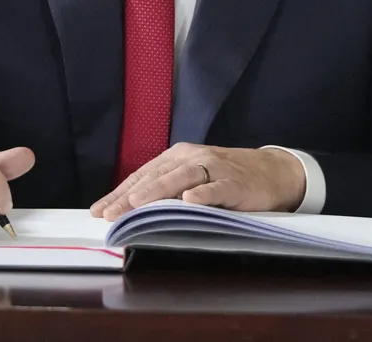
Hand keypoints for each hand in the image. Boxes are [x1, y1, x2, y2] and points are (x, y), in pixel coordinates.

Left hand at [90, 143, 304, 220]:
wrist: (272, 172)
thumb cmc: (227, 177)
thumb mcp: (193, 179)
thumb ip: (166, 190)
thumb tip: (128, 209)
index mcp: (177, 157)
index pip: (142, 175)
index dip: (118, 193)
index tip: (98, 211)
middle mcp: (192, 158)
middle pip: (156, 176)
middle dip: (129, 196)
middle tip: (110, 213)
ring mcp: (214, 168)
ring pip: (181, 177)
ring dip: (158, 190)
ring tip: (137, 203)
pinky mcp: (235, 182)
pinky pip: (216, 188)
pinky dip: (203, 193)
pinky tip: (190, 200)